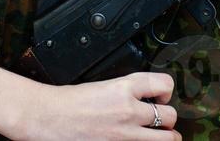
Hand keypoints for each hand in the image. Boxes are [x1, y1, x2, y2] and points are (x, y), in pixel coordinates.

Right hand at [15, 71, 180, 140]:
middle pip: (170, 115)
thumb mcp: (102, 85)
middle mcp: (129, 110)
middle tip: (160, 118)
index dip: (166, 90)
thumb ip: (126, 90)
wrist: (49, 117)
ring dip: (166, 136)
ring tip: (162, 136)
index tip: (160, 95)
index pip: (164, 83)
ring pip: (167, 138)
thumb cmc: (68, 101)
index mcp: (124, 87)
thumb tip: (144, 97)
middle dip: (168, 117)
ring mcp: (126, 134)